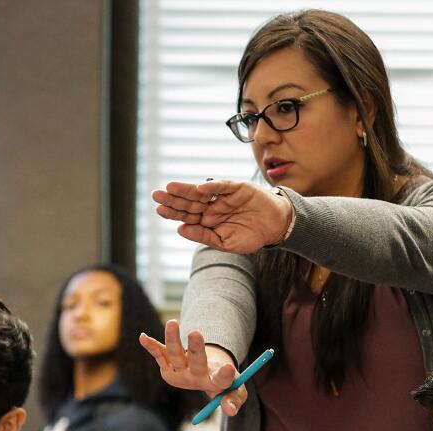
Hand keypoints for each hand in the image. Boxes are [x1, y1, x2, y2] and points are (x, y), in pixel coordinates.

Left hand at [138, 320, 247, 415]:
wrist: (205, 377)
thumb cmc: (224, 381)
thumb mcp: (236, 390)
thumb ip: (236, 398)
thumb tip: (231, 411)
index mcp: (213, 384)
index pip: (220, 381)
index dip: (224, 376)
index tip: (229, 368)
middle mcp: (194, 377)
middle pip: (195, 363)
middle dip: (195, 348)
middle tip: (196, 333)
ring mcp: (179, 370)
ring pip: (175, 354)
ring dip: (172, 339)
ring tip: (173, 323)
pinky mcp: (167, 364)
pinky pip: (158, 354)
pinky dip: (151, 346)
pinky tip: (143, 338)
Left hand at [151, 179, 292, 253]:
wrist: (276, 227)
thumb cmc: (251, 236)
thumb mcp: (226, 243)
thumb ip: (204, 236)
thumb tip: (180, 230)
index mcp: (208, 221)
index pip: (186, 216)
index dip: (173, 212)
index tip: (159, 210)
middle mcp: (212, 206)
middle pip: (189, 202)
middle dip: (173, 198)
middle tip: (156, 195)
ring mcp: (223, 196)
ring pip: (201, 191)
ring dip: (186, 189)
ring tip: (170, 187)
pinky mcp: (237, 188)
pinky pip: (223, 185)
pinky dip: (213, 186)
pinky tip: (200, 187)